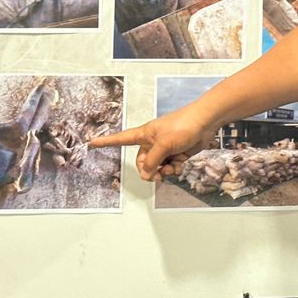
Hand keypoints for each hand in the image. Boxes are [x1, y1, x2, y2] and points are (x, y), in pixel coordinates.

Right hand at [88, 106, 213, 181]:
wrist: (206, 123)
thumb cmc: (183, 126)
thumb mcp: (164, 145)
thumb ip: (152, 161)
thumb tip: (146, 173)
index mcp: (144, 134)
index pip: (120, 139)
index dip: (106, 142)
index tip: (91, 143)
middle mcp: (152, 142)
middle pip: (142, 163)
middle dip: (149, 171)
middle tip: (158, 174)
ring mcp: (165, 148)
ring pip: (157, 168)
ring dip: (164, 172)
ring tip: (172, 168)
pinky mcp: (177, 153)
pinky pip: (170, 168)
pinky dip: (175, 169)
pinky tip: (181, 164)